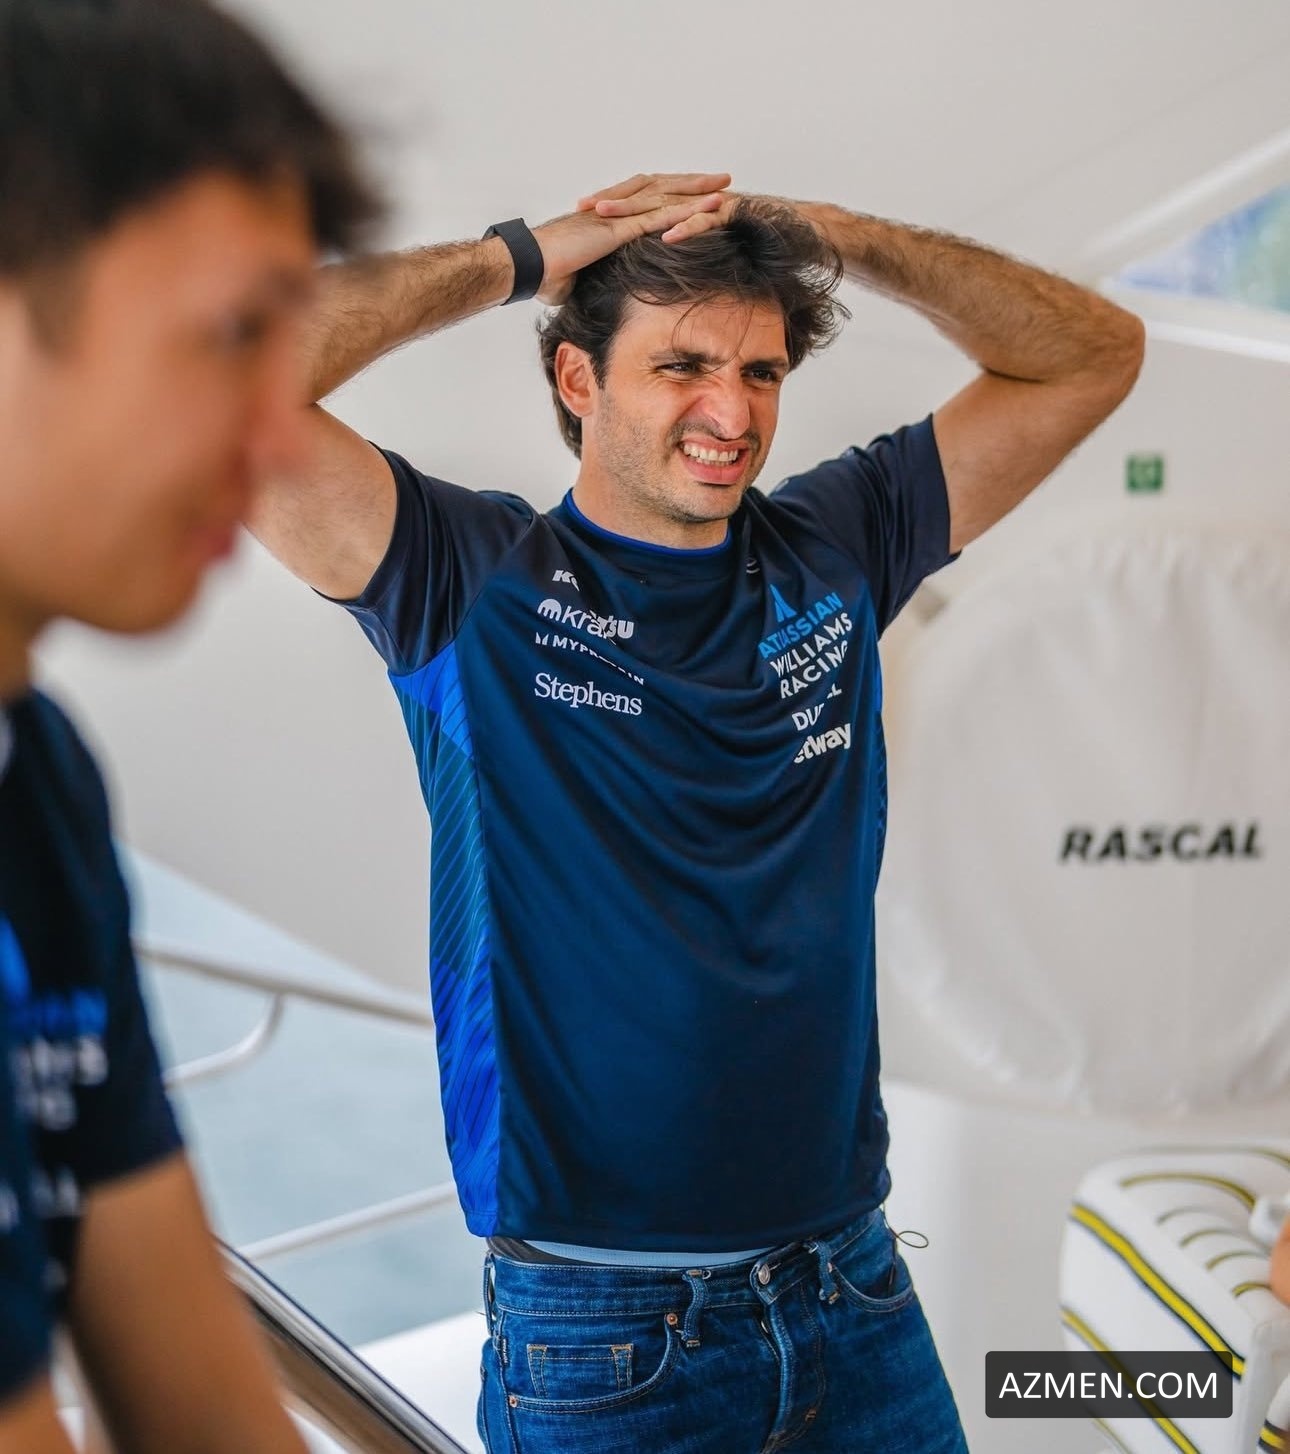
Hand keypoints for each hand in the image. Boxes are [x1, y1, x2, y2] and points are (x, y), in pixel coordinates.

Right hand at [532, 171, 731, 305]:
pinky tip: (707, 209)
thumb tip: (581, 293)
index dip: (670, 194)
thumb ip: (585, 278)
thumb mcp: (573, 278)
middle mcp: (615, 209)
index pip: (645, 199)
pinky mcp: (617, 229)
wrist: (526, 265)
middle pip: (660, 187)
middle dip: (691, 183)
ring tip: (723, 187)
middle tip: (720, 179)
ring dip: (695, 192)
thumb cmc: (543, 273)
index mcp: (607, 217)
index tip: (692, 193)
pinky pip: (658, 218)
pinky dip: (685, 212)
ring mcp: (617, 216)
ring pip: (664, 197)